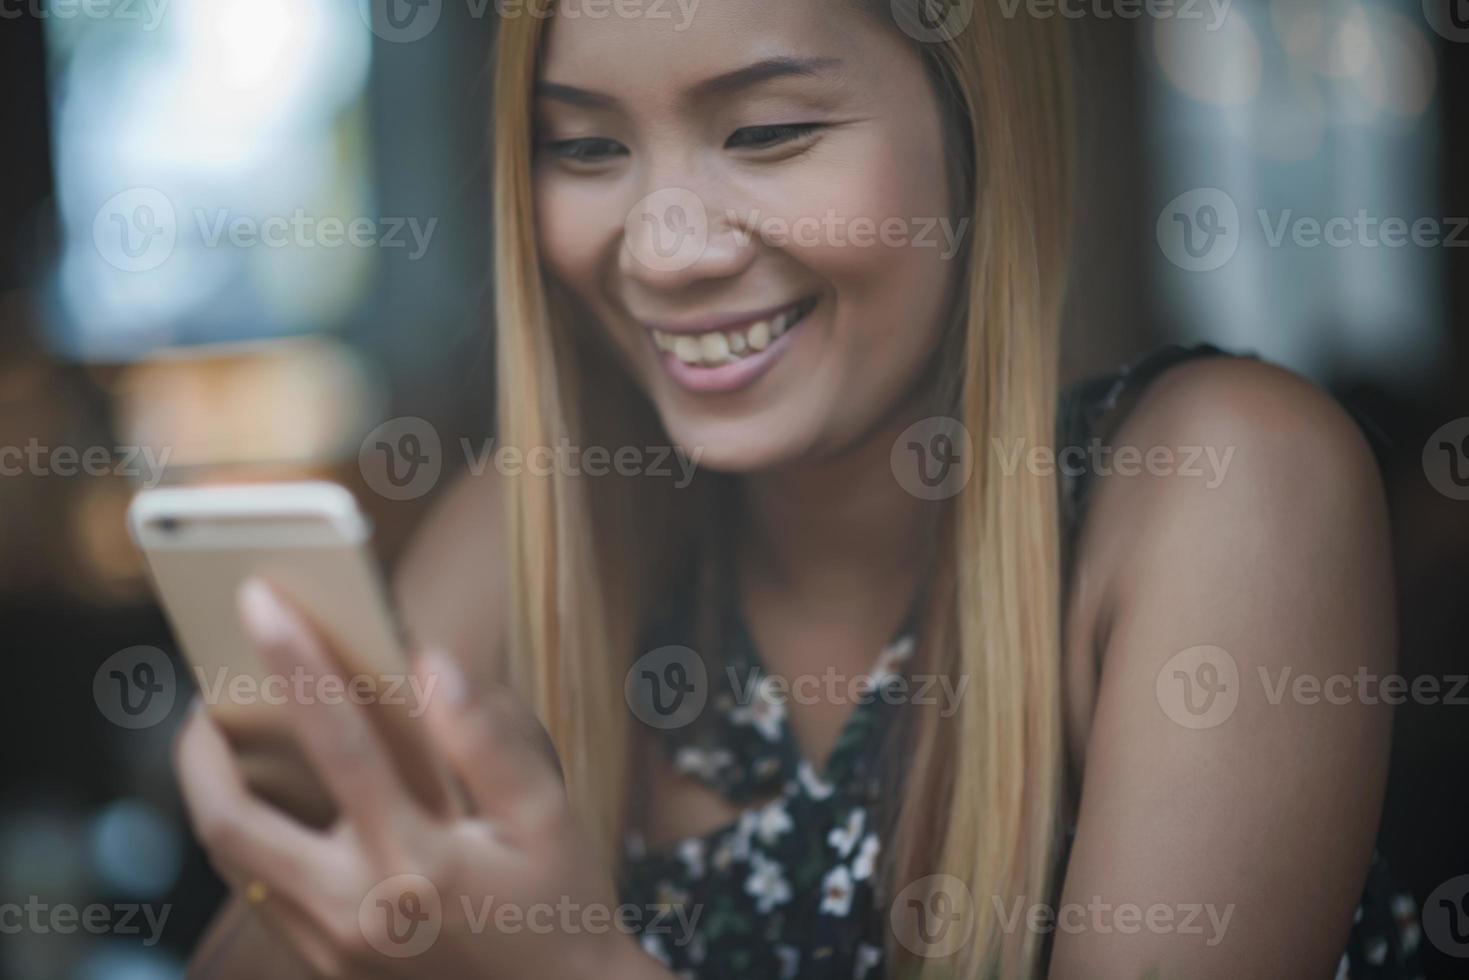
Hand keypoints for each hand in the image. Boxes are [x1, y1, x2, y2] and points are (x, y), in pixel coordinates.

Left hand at [175, 579, 659, 978]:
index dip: (299, 662)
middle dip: (200, 751)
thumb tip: (429, 664)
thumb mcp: (549, 816)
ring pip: (234, 863)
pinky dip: (249, 837)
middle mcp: (356, 910)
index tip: (263, 601)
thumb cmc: (560, 903)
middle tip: (202, 695)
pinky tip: (272, 802)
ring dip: (216, 794)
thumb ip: (489, 740)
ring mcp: (331, 947)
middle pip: (233, 822)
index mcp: (417, 865)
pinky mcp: (325, 967)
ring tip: (222, 741)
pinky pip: (261, 892)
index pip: (340, 744)